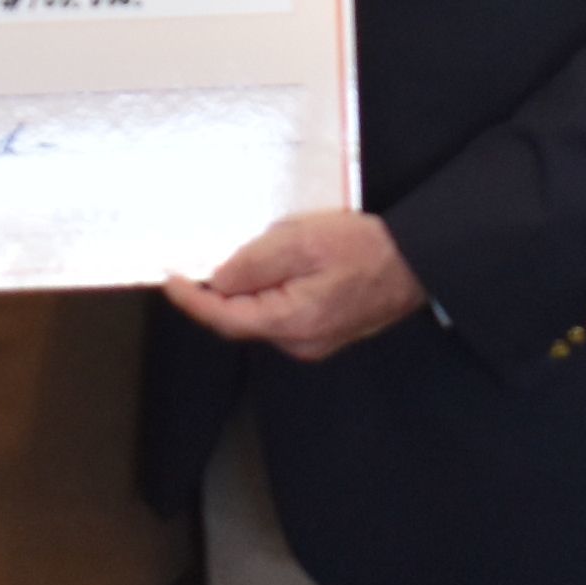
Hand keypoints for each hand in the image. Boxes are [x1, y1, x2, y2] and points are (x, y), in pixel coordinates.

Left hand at [167, 210, 428, 358]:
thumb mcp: (304, 242)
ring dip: (245, 289)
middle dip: (217, 291)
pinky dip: (267, 292)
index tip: (168, 277)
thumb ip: (256, 263)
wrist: (417, 263)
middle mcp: (298, 342)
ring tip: (245, 253)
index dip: (191, 299)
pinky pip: (281, 313)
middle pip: (240, 319)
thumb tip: (217, 280)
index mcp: (291, 322)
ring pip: (260, 315)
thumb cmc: (366, 249)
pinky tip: (273, 266)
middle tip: (201, 255)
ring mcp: (312, 341)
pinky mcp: (322, 331)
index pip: (224, 318)